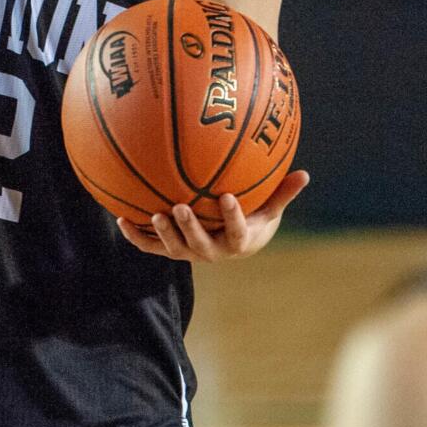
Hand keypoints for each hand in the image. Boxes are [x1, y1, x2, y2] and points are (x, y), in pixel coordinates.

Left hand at [117, 170, 309, 262]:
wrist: (229, 244)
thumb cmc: (252, 219)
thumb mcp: (268, 209)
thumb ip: (282, 193)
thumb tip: (305, 174)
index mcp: (238, 242)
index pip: (237, 232)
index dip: (233, 217)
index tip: (228, 197)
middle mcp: (212, 251)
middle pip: (200, 246)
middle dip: (189, 228)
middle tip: (180, 207)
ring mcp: (189, 252)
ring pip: (174, 249)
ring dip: (163, 233)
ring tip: (153, 214)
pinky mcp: (168, 250)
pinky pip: (149, 247)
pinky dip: (135, 236)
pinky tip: (120, 218)